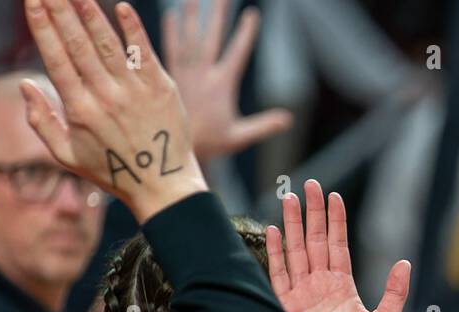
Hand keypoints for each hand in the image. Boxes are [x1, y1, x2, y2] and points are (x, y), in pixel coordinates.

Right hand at [21, 0, 207, 222]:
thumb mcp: (68, 156)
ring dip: (90, 13)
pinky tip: (121, 6)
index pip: (56, 59)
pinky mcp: (161, 87)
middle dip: (60, 10)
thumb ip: (42, 122)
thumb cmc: (112, 171)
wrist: (162, 185)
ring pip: (107, 43)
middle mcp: (104, 97)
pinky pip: (144, 52)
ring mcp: (134, 91)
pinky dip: (132, 29)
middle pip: (77, 45)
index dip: (43, 28)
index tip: (32, 2)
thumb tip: (24, 85)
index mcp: (79, 110)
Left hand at [163, 0, 291, 160]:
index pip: (237, 52)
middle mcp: (203, 74)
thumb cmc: (209, 145)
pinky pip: (170, 50)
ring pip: (190, 37)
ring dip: (193, 15)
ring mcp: (185, 73)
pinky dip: (171, 33)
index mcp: (222, 85)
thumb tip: (289, 119)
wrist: (174, 151)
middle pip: (213, 36)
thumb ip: (264, 125)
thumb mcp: (239, 136)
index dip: (246, 32)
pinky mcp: (170, 76)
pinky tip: (171, 16)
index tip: (252, 13)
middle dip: (219, 13)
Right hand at [267, 179, 409, 311]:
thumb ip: (394, 293)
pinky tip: (273, 231)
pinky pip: (278, 275)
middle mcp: (319, 286)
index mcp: (341, 286)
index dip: (335, 221)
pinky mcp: (286, 307)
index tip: (333, 196)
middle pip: (313, 241)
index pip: (337, 245)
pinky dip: (276, 253)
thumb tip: (405, 263)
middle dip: (311, 213)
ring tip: (288, 198)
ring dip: (291, 225)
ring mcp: (301, 295)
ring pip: (295, 252)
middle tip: (309, 185)